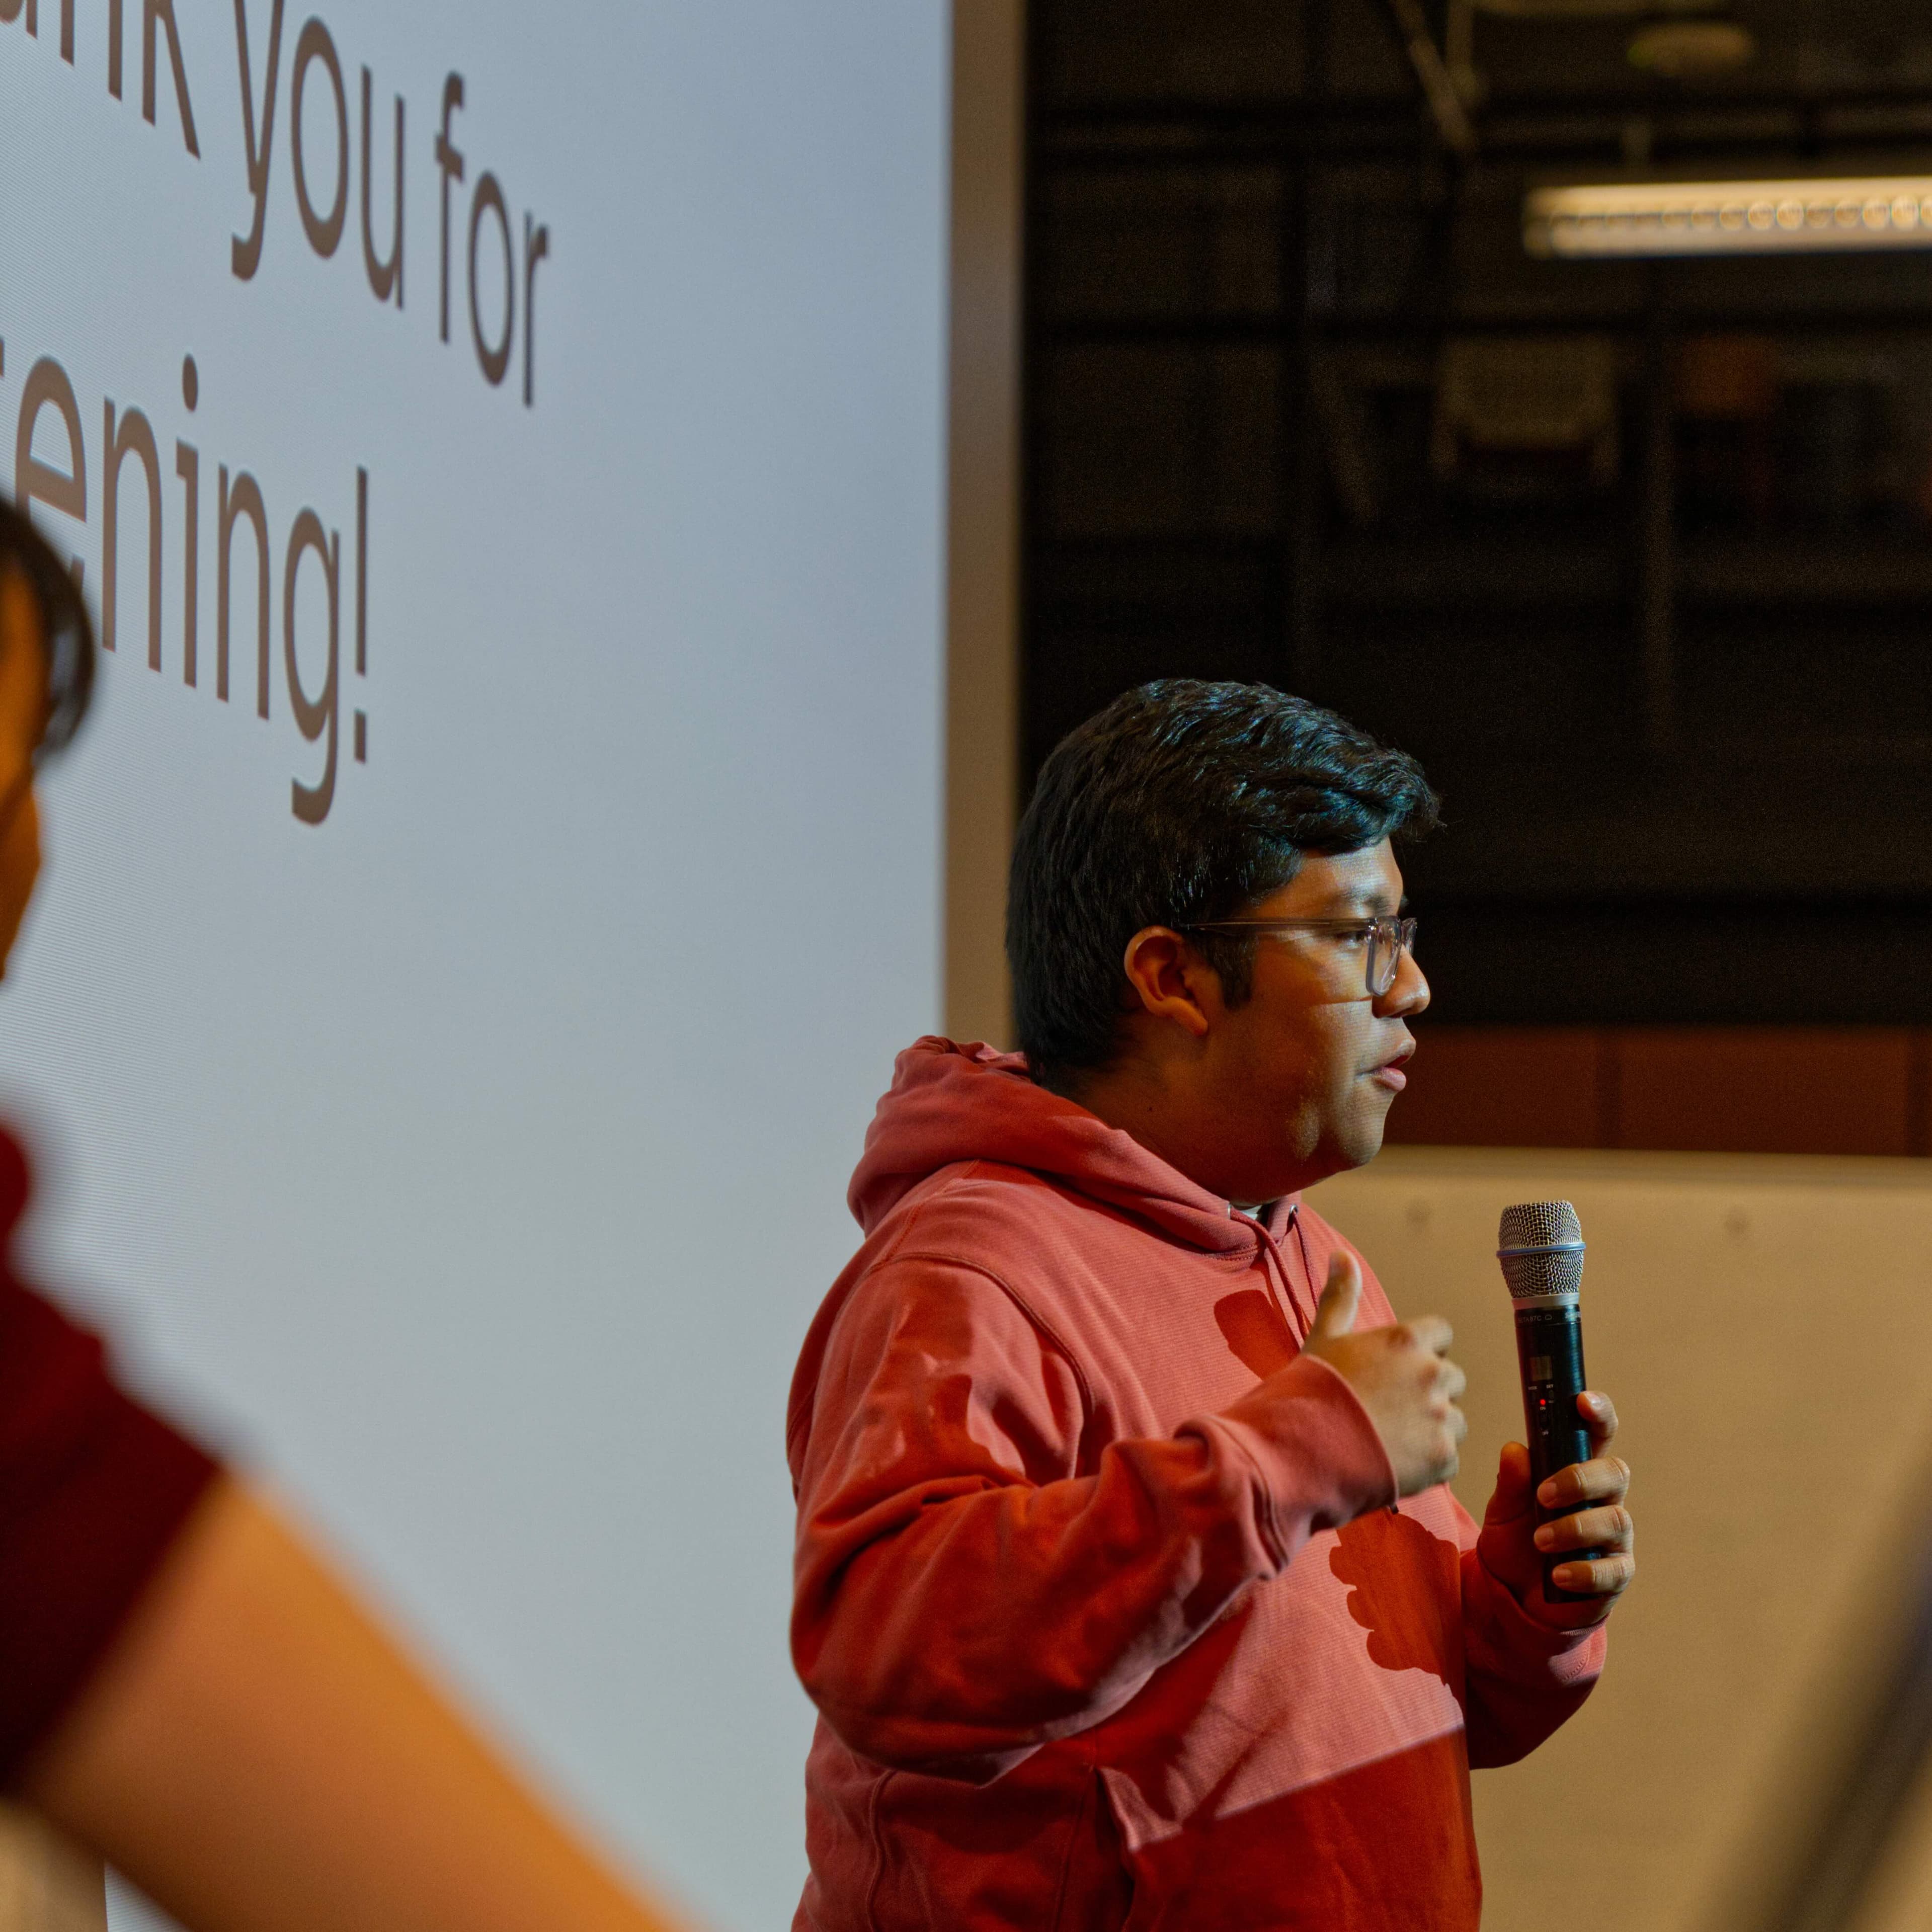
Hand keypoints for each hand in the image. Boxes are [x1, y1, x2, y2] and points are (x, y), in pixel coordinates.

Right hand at [1303, 1252, 1465, 1496]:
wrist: (1305, 1447)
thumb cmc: (1313, 1389)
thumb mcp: (1324, 1336)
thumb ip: (1341, 1295)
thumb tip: (1342, 1254)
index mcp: (1407, 1341)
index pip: (1442, 1334)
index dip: (1424, 1350)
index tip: (1399, 1368)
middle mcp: (1431, 1373)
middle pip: (1451, 1378)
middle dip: (1430, 1391)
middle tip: (1394, 1408)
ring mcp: (1440, 1416)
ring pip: (1455, 1419)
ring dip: (1433, 1428)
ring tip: (1395, 1439)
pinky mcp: (1442, 1456)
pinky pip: (1449, 1457)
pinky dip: (1429, 1463)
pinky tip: (1397, 1462)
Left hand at [1476, 1391, 1633, 1629]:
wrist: (1513, 1595)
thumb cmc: (1514, 1540)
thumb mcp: (1503, 1509)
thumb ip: (1511, 1481)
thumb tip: (1516, 1449)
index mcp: (1577, 1471)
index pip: (1598, 1435)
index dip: (1598, 1414)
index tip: (1583, 1402)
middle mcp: (1604, 1499)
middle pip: (1615, 1473)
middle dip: (1580, 1480)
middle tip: (1543, 1496)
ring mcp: (1614, 1538)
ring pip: (1616, 1520)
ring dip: (1575, 1527)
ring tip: (1540, 1539)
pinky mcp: (1616, 1575)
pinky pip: (1614, 1569)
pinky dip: (1584, 1570)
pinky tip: (1558, 1574)